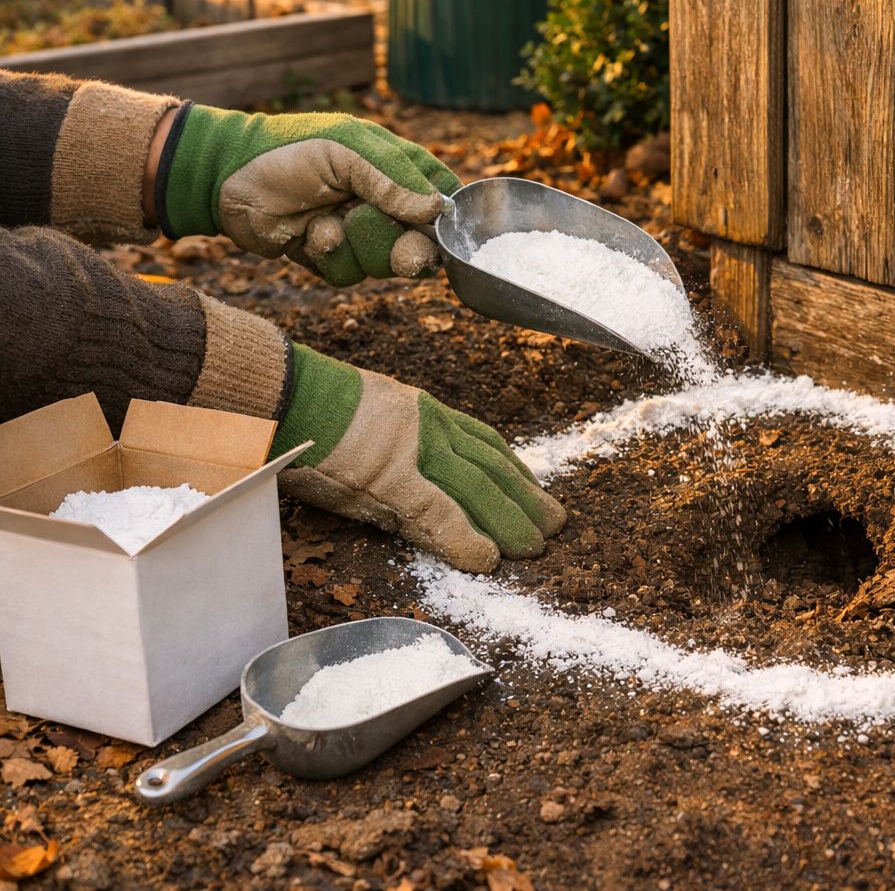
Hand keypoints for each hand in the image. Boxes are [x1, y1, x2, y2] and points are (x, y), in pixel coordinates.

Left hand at [157, 106, 459, 285]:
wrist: (226, 178)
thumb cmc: (288, 151)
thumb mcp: (345, 153)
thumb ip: (393, 181)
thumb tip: (439, 210)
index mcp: (396, 167)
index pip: (444, 196)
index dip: (449, 220)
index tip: (441, 233)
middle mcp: (383, 202)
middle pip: (422, 243)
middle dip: (406, 249)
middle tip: (404, 254)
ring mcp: (357, 231)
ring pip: (383, 264)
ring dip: (353, 247)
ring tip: (323, 220)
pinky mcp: (330, 256)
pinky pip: (348, 275)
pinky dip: (326, 256)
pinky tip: (306, 234)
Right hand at [271, 345, 565, 571]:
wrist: (281, 392)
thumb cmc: (309, 406)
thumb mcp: (365, 415)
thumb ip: (391, 444)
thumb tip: (403, 480)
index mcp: (422, 411)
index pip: (481, 442)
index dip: (511, 469)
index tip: (531, 489)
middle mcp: (429, 426)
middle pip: (489, 466)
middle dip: (524, 498)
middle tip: (554, 524)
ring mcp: (414, 450)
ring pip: (477, 489)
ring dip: (509, 521)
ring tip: (534, 548)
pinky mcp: (392, 476)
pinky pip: (438, 513)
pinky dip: (465, 538)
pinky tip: (486, 559)